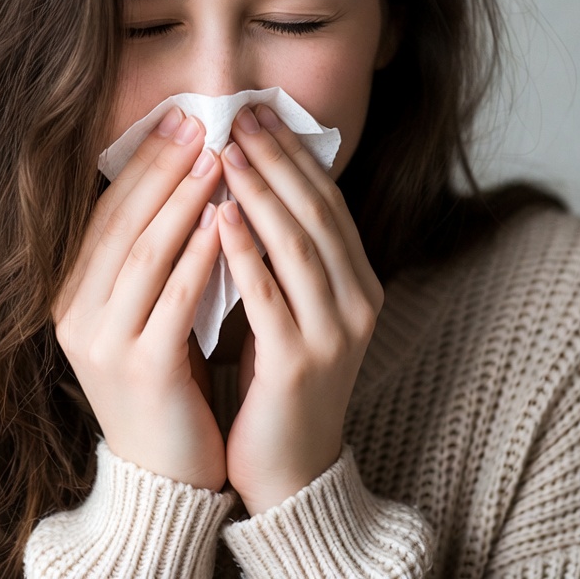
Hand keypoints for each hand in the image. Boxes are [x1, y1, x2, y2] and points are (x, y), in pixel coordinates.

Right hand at [52, 108, 226, 490]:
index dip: (142, 162)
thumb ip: (151, 253)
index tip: (178, 119)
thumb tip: (183, 174)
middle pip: (121, 223)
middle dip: (161, 167)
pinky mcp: (140, 369)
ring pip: (144, 253)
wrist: (165, 470)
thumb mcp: (144, 310)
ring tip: (215, 158)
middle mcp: (74, 314)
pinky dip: (197, 256)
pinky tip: (221, 221)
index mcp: (69, 295)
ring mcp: (103, 343)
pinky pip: (173, 298)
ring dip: (181, 201)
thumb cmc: (164, 377)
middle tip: (199, 123)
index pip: (105, 212)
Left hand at [217, 105, 383, 514]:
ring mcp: (334, 334)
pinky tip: (219, 216)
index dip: (294, 154)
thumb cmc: (279, 376)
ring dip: (261, 193)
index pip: (328, 202)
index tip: (258, 113)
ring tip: (225, 152)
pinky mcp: (299, 364)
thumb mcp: (295, 306)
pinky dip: (245, 252)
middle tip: (239, 115)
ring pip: (297, 246)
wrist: (288, 467)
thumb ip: (286, 251)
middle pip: (316, 213)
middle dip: (277, 159)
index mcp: (360, 282)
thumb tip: (251, 180)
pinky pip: (268, 296)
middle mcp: (359, 301)